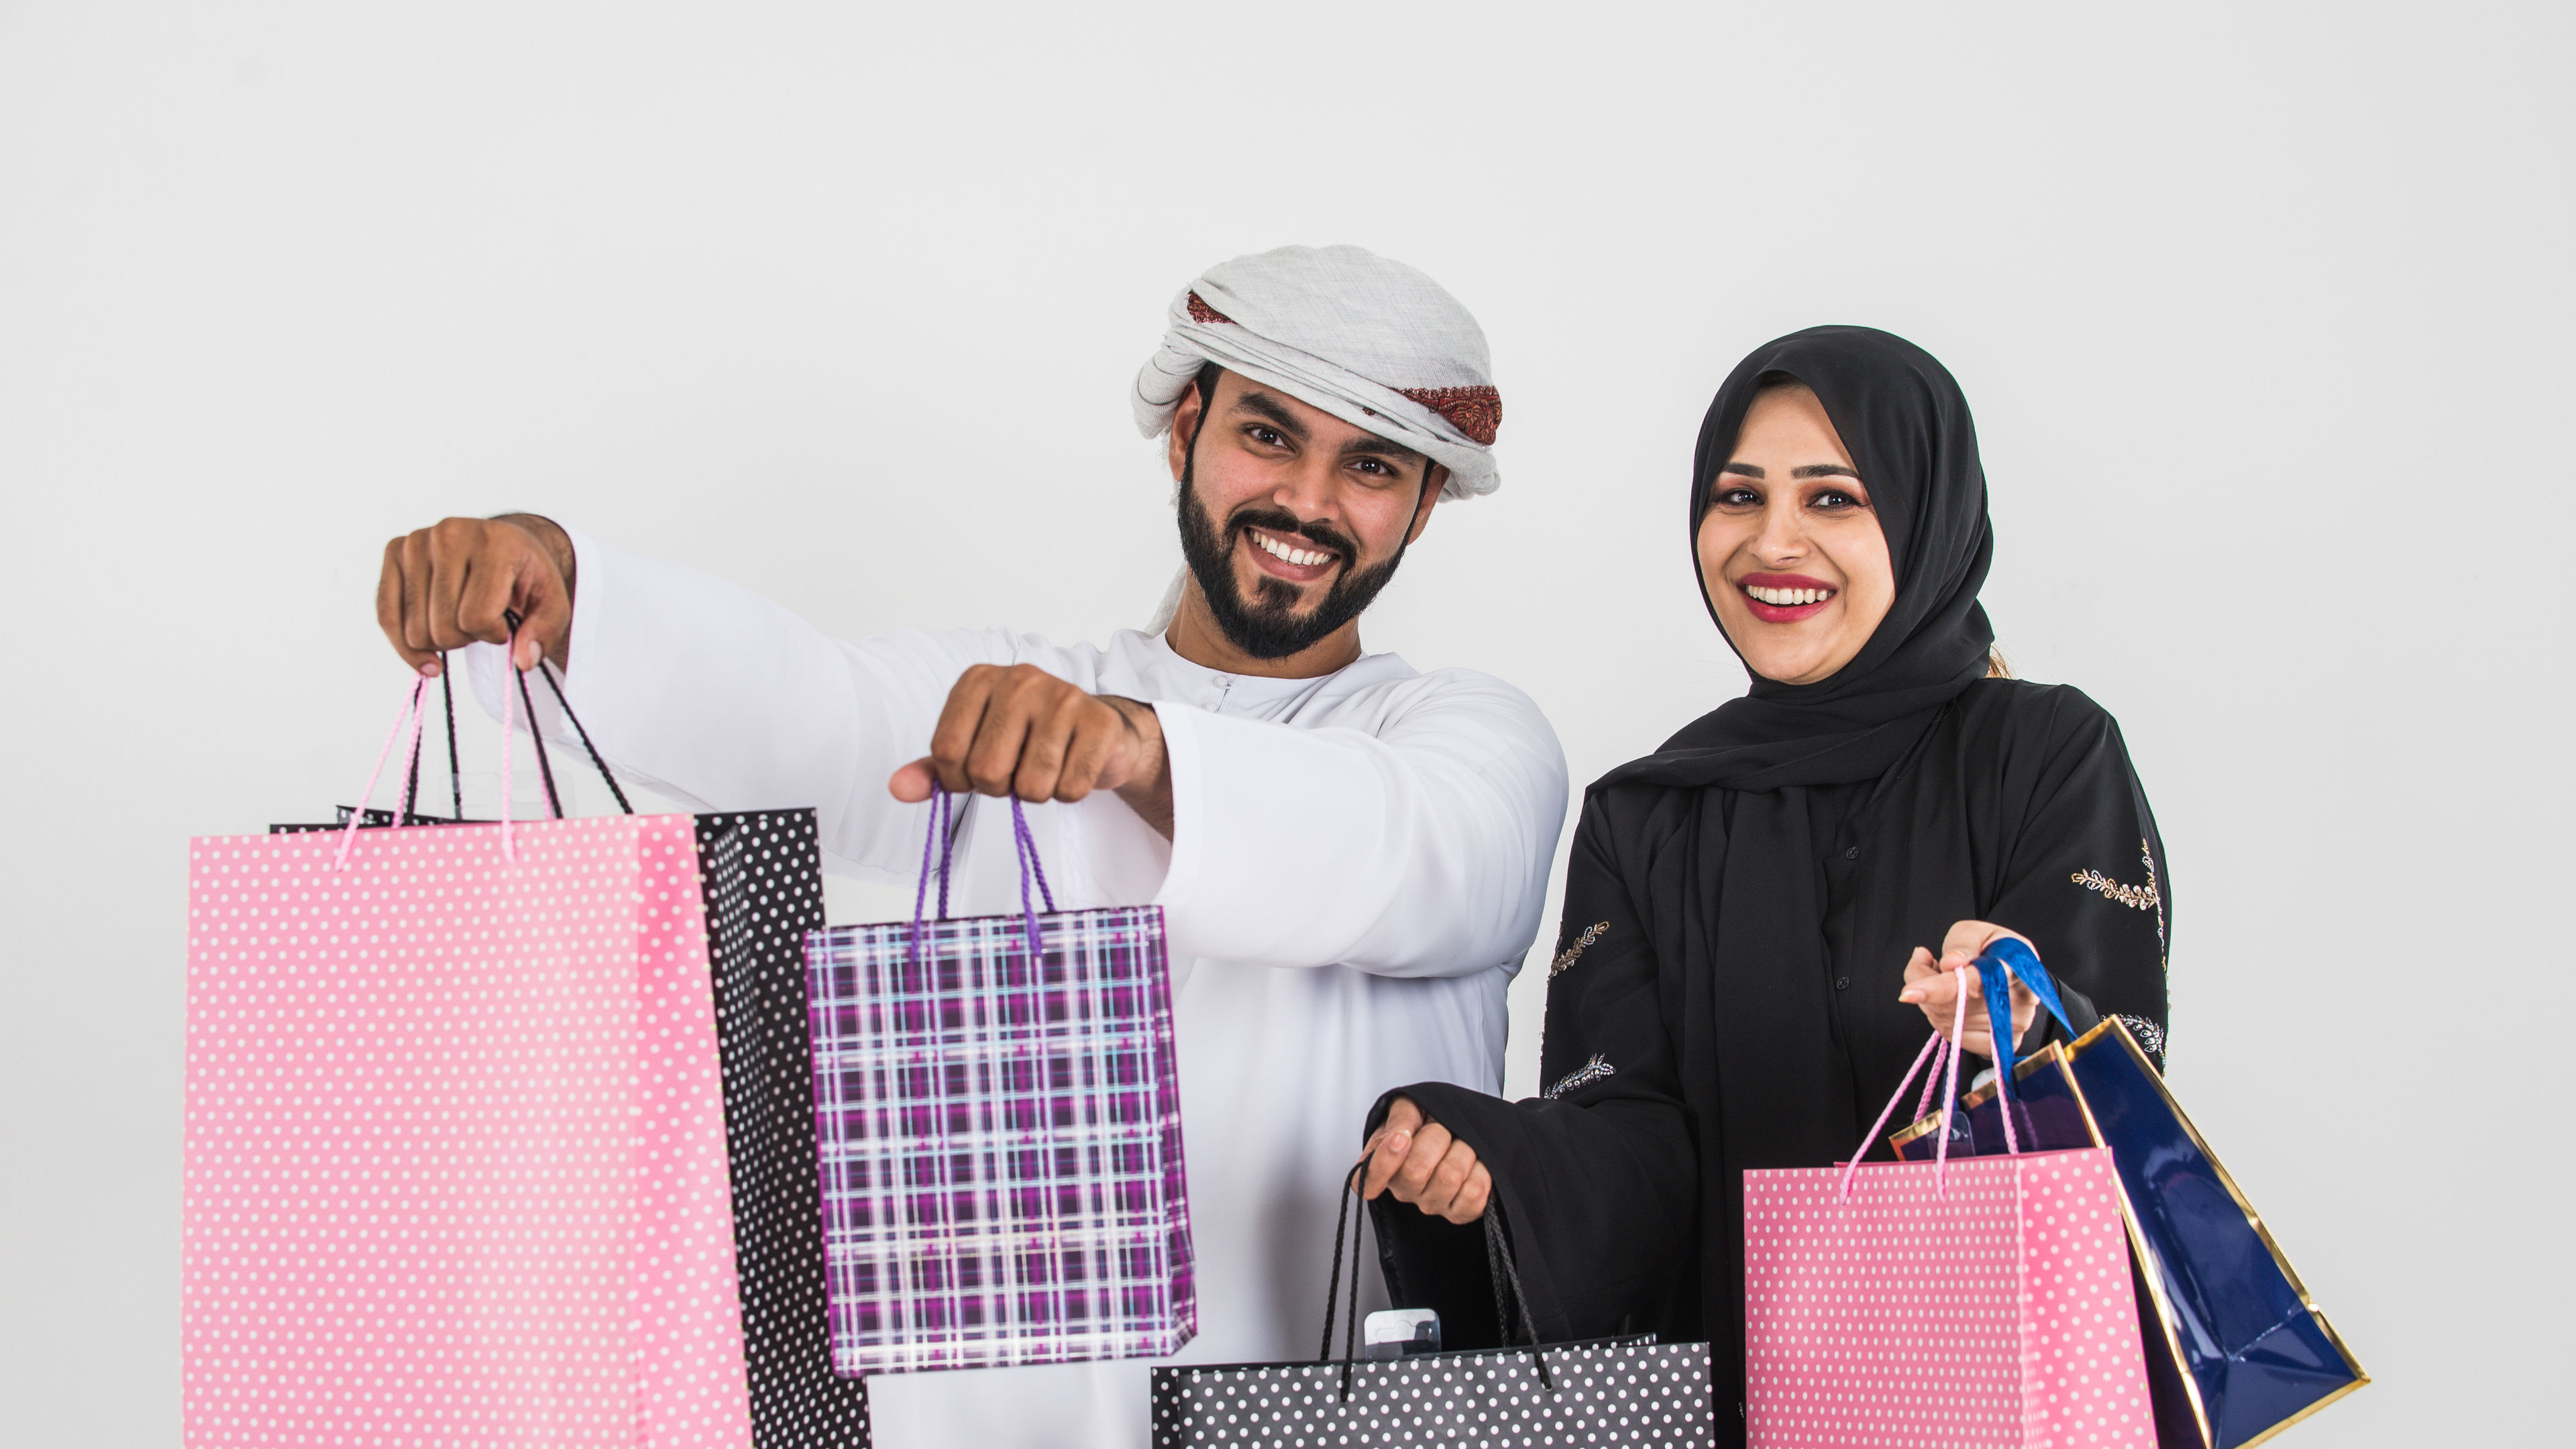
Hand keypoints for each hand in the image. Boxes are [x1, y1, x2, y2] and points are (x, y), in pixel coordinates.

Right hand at [376, 514, 575, 675]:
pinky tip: (427, 658)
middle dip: (466, 639)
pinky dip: (406, 646)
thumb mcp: (553, 604)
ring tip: (459, 619)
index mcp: (493, 543)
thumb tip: (522, 661)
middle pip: (443, 628)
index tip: (504, 624)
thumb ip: (545, 633)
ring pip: (415, 631)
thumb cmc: (525, 576)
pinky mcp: (394, 552)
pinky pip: (386, 616)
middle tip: (480, 623)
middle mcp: (449, 534)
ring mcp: (416, 541)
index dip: (494, 635)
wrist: (504, 544)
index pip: (476, 618)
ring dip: (441, 640)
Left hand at [887, 664, 1174, 835]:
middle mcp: (1020, 678)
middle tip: (1016, 770)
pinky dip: (1069, 793)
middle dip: (1000, 788)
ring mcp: (1063, 696)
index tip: (975, 774)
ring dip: (1037, 793)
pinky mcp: (1100, 722)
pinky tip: (1072, 766)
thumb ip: (934, 769)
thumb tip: (897, 788)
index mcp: (979, 679)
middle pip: (987, 770)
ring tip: (1046, 768)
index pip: (946, 751)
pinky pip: (1070, 788)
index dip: (958, 780)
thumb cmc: (1027, 739)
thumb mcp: (974, 748)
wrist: (1096, 731)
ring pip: (1031, 785)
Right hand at [1359, 1095, 1490, 1224]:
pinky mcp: (1459, 1213)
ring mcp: (1431, 1204)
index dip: (1385, 1160)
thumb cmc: (1431, 1121)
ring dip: (1463, 1150)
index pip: (1367, 1179)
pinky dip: (1481, 1170)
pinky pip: (1474, 1193)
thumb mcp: (1410, 1107)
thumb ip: (1399, 1118)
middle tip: (1442, 1129)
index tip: (1402, 1137)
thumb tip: (1398, 1136)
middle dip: (1437, 1138)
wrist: (1463, 1129)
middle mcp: (1403, 1190)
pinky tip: (1474, 1164)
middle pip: (1416, 1170)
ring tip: (1460, 1144)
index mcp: (1382, 1165)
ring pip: (1450, 1178)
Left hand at [1897, 920, 2039, 1060]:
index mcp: (2015, 966)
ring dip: (1932, 1000)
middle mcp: (2019, 1001)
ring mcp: (2011, 1026)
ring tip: (1944, 978)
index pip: (1972, 983)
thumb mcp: (1975, 931)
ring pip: (1946, 1021)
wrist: (2011, 970)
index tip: (1908, 993)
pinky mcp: (1999, 1042)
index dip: (1939, 988)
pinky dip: (1941, 1017)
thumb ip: (1962, 943)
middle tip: (1926, 963)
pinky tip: (1950, 1000)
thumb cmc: (1990, 947)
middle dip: (1926, 984)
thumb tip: (1950, 964)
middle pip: (1952, 1005)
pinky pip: (1952, 1035)